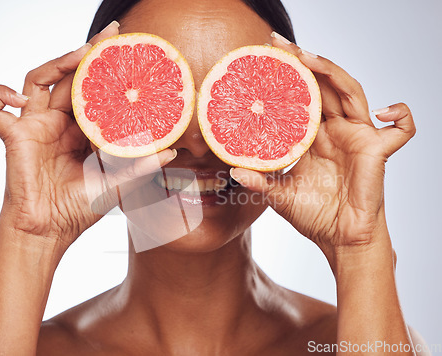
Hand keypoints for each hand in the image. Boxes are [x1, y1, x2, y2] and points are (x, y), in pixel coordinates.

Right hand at [0, 22, 175, 251]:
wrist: (50, 230)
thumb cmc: (78, 208)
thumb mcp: (116, 184)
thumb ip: (140, 167)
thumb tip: (171, 151)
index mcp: (81, 130)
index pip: (93, 90)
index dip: (107, 70)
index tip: (127, 51)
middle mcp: (58, 122)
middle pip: (69, 77)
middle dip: (87, 53)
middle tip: (110, 34)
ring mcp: (35, 126)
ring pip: (38, 80)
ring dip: (57, 62)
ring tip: (82, 52)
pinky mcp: (14, 137)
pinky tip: (18, 99)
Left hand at [230, 33, 415, 261]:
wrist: (337, 239)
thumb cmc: (313, 215)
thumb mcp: (279, 195)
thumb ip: (260, 181)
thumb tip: (234, 171)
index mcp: (313, 136)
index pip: (302, 96)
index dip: (287, 76)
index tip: (265, 58)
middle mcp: (335, 130)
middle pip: (323, 84)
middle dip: (304, 61)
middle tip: (279, 44)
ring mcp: (358, 137)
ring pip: (351, 91)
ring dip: (331, 71)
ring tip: (306, 56)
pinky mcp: (377, 151)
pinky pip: (401, 129)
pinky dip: (400, 116)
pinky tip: (382, 110)